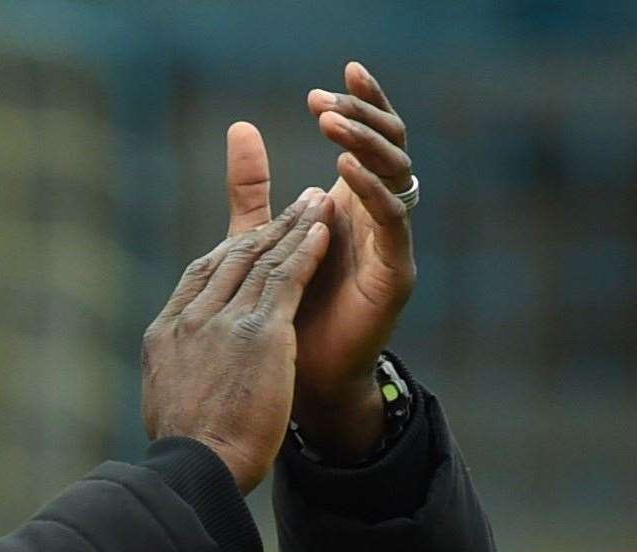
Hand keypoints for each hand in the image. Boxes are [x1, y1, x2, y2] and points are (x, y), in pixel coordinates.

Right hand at [143, 193, 333, 493]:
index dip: (229, 252)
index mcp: (166, 334)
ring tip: (317, 203)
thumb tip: (178, 380)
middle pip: (231, 259)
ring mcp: (223, 322)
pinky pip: (286, 278)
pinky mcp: (260, 333)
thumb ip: (176, 376)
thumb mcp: (166, 402)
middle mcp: (191, 318)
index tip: (252, 237)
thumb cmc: (185, 451)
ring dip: (294, 227)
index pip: (200, 277)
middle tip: (296, 204)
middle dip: (267, 228)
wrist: (197, 465)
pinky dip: (306, 250)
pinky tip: (324, 230)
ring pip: (262, 261)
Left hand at [225, 62, 416, 460]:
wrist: (298, 383)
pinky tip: (342, 175)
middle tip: (328, 101)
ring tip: (332, 125)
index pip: (369, 138)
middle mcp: (378, 217)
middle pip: (391, 146)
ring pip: (397, 175)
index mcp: (352, 204)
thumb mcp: (261, 238)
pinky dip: (371, 193)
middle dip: (363, 117)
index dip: (357, 105)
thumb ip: (253, 188)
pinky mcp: (395, 274)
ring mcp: (391, 244)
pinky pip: (393, 222)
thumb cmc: (284, 313)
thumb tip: (239, 126)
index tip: (325, 83)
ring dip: (366, 145)